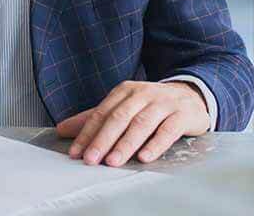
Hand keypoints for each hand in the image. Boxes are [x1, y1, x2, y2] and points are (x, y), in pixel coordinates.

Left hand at [56, 81, 208, 166]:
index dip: (87, 133)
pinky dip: (155, 144)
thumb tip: (62, 129)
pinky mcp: (182, 115)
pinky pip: (168, 130)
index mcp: (124, 91)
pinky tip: (145, 157)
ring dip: (125, 144)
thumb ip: (94, 119)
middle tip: (91, 159)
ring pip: (141, 124)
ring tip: (113, 161)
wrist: (191, 96)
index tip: (76, 153)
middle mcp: (142, 94)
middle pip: (119, 118)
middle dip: (103, 140)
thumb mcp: (123, 107)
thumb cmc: (151, 105)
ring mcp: (163, 103)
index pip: (101, 113)